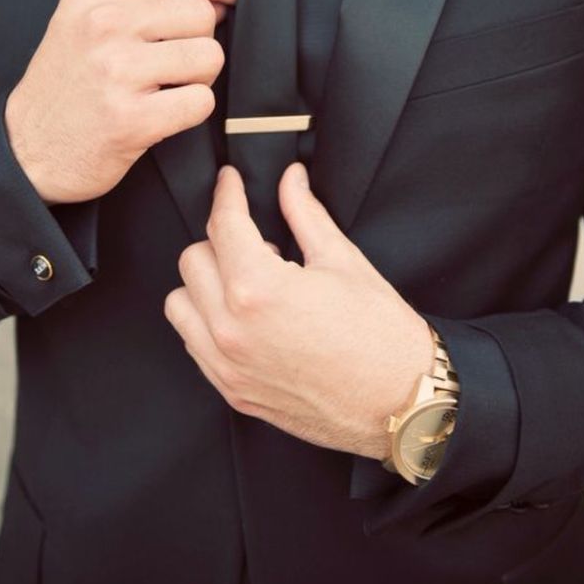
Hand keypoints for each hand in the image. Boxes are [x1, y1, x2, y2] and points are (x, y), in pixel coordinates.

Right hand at [5, 0, 236, 203]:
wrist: (26, 149)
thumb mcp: (84, 20)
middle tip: (170, 66)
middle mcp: (103, 24)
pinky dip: (190, 112)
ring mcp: (117, 71)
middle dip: (199, 42)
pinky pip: (201, 102)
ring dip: (197, 80)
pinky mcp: (132, 119)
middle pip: (201, 15)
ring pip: (208, 58)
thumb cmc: (67, 84)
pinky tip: (160, 116)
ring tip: (162, 91)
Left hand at [165, 163, 433, 459]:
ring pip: (181, 303)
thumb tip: (291, 180)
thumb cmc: (382, 336)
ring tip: (248, 283)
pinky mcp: (232, 391)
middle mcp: (231, 329)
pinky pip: (193, 343)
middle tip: (258, 244)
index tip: (230, 182)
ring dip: (205, 284)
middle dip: (221, 241)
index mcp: (259, 289)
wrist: (401, 404)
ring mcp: (228, 365)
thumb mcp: (343, 262)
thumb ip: (306, 215)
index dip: (227, 193)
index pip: (223, 225)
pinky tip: (243, 316)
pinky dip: (207, 321)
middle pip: (193, 259)